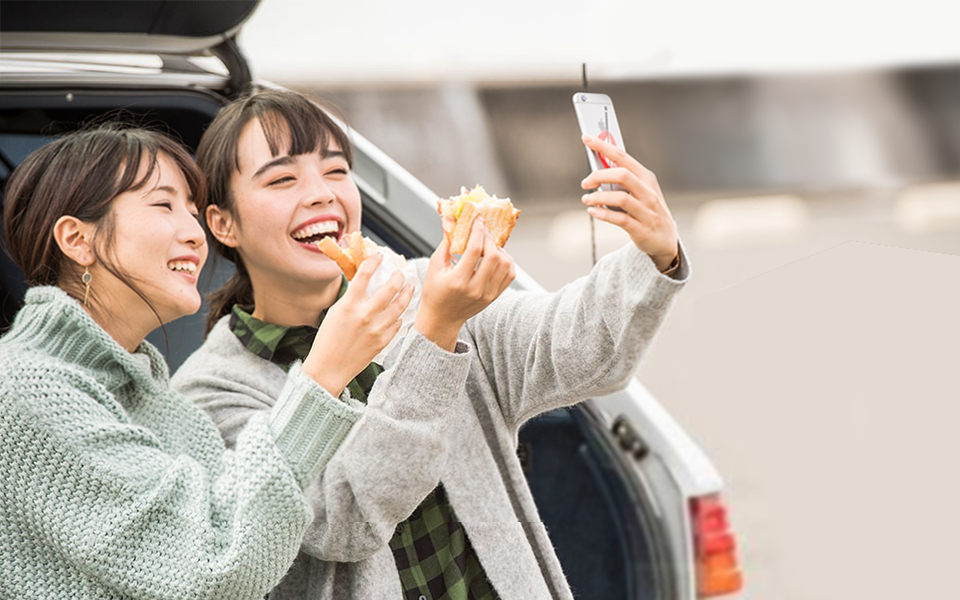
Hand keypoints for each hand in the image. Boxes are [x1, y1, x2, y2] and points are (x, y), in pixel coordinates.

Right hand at [302, 253, 414, 396]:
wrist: (329, 368)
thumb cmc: (328, 340)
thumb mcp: (335, 312)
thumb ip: (351, 298)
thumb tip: (364, 284)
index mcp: (349, 305)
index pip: (364, 274)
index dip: (374, 261)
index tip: (379, 256)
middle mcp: (365, 315)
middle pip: (389, 288)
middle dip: (397, 277)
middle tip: (400, 273)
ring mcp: (377, 329)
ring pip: (399, 306)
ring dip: (406, 294)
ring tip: (410, 287)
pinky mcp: (383, 341)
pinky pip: (397, 324)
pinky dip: (399, 316)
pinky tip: (400, 312)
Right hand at [415, 217, 515, 350]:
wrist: (442, 318)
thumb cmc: (434, 291)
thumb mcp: (434, 266)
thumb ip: (446, 243)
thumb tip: (455, 221)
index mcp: (458, 281)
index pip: (475, 250)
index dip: (478, 230)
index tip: (477, 219)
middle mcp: (476, 289)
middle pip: (494, 256)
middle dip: (489, 238)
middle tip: (482, 230)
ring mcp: (488, 294)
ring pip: (505, 264)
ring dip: (499, 249)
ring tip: (488, 244)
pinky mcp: (495, 296)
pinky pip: (510, 274)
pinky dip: (506, 261)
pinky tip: (495, 256)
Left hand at [580, 134, 678, 271]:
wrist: (665, 239)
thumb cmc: (647, 211)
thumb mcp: (640, 191)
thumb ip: (623, 181)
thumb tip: (597, 170)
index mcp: (646, 178)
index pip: (623, 157)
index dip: (604, 146)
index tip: (587, 139)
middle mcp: (648, 192)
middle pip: (622, 175)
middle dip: (599, 175)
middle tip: (586, 182)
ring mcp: (646, 211)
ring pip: (620, 198)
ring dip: (598, 197)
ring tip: (587, 199)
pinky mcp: (641, 229)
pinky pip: (619, 219)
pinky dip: (603, 214)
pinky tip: (593, 211)